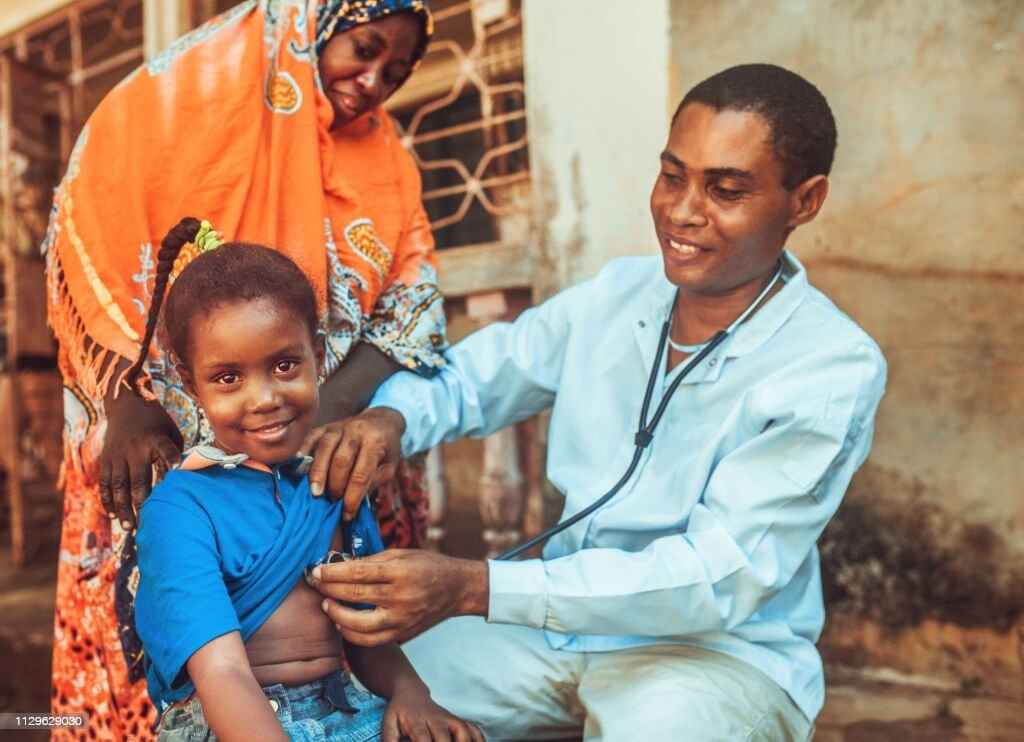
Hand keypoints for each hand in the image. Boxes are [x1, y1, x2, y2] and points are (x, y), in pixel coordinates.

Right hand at [99, 387, 182, 528]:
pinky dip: (108, 500)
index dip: (172, 463)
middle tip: (147, 525)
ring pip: (119, 486)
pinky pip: (105, 483)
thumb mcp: (171, 432)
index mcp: (156, 440)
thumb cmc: (157, 424)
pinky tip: (113, 516)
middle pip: (139, 480)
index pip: (166, 453)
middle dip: (142, 503)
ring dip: (123, 508)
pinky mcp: (106, 459)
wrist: (127, 404)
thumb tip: (188, 479)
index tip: (178, 476)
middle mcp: (135, 448)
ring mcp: (118, 455)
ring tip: (129, 528)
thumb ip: (176, 454)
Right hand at [299, 406, 405, 520]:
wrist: (382, 419)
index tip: (347, 514)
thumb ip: (375, 481)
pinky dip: (303, 452)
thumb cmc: (386, 448)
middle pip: (341, 460)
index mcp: (376, 442)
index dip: (352, 497)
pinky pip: (311, 437)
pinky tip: (298, 469)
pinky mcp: (326, 426)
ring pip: (324, 448)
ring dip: (318, 472)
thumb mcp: (390, 466)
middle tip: (332, 502)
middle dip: (335, 485)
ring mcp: (339, 426)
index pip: (361, 474)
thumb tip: (355, 501)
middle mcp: (356, 431)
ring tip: (315, 492)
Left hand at [308, 550, 488, 645]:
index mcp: (401, 571)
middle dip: (329, 589)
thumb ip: (372, 560)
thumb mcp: (402, 554)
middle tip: (314, 584)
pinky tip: (341, 622)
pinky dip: (351, 634)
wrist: (457, 589)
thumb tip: (339, 564)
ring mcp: (402, 619)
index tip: (317, 570)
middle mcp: (402, 597)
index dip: (333, 572)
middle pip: (355, 596)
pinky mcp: (402, 634)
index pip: (358, 572)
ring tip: (326, 604)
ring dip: (336, 614)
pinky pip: (370, 640)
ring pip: (358, 625)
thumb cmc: (428, 566)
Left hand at [382, 687, 483, 741]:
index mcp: (416, 722)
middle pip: (444, 737)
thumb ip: (389, 739)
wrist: (410, 691)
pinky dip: (479, 737)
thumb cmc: (399, 711)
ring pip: (462, 729)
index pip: (422, 739)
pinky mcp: (456, 719)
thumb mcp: (388, 724)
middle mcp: (435, 719)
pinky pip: (472, 727)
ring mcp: (448, 718)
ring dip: (466, 741)